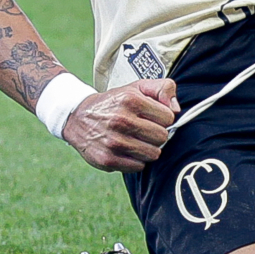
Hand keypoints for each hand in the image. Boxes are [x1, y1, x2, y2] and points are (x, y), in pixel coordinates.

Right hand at [62, 79, 179, 171]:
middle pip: (162, 137)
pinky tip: (127, 150)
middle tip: (146, 130)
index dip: (164, 118)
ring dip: (149, 149)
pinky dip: (136, 160)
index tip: (153, 117)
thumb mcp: (138, 86)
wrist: (78, 117)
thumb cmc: (115, 102)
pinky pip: (138, 167)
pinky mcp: (107, 159)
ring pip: (153, 154)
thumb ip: (163, 88)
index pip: (168, 117)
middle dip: (157, 134)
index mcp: (131, 100)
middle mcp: (121, 120)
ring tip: (138, 140)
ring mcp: (113, 142)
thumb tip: (176, 110)